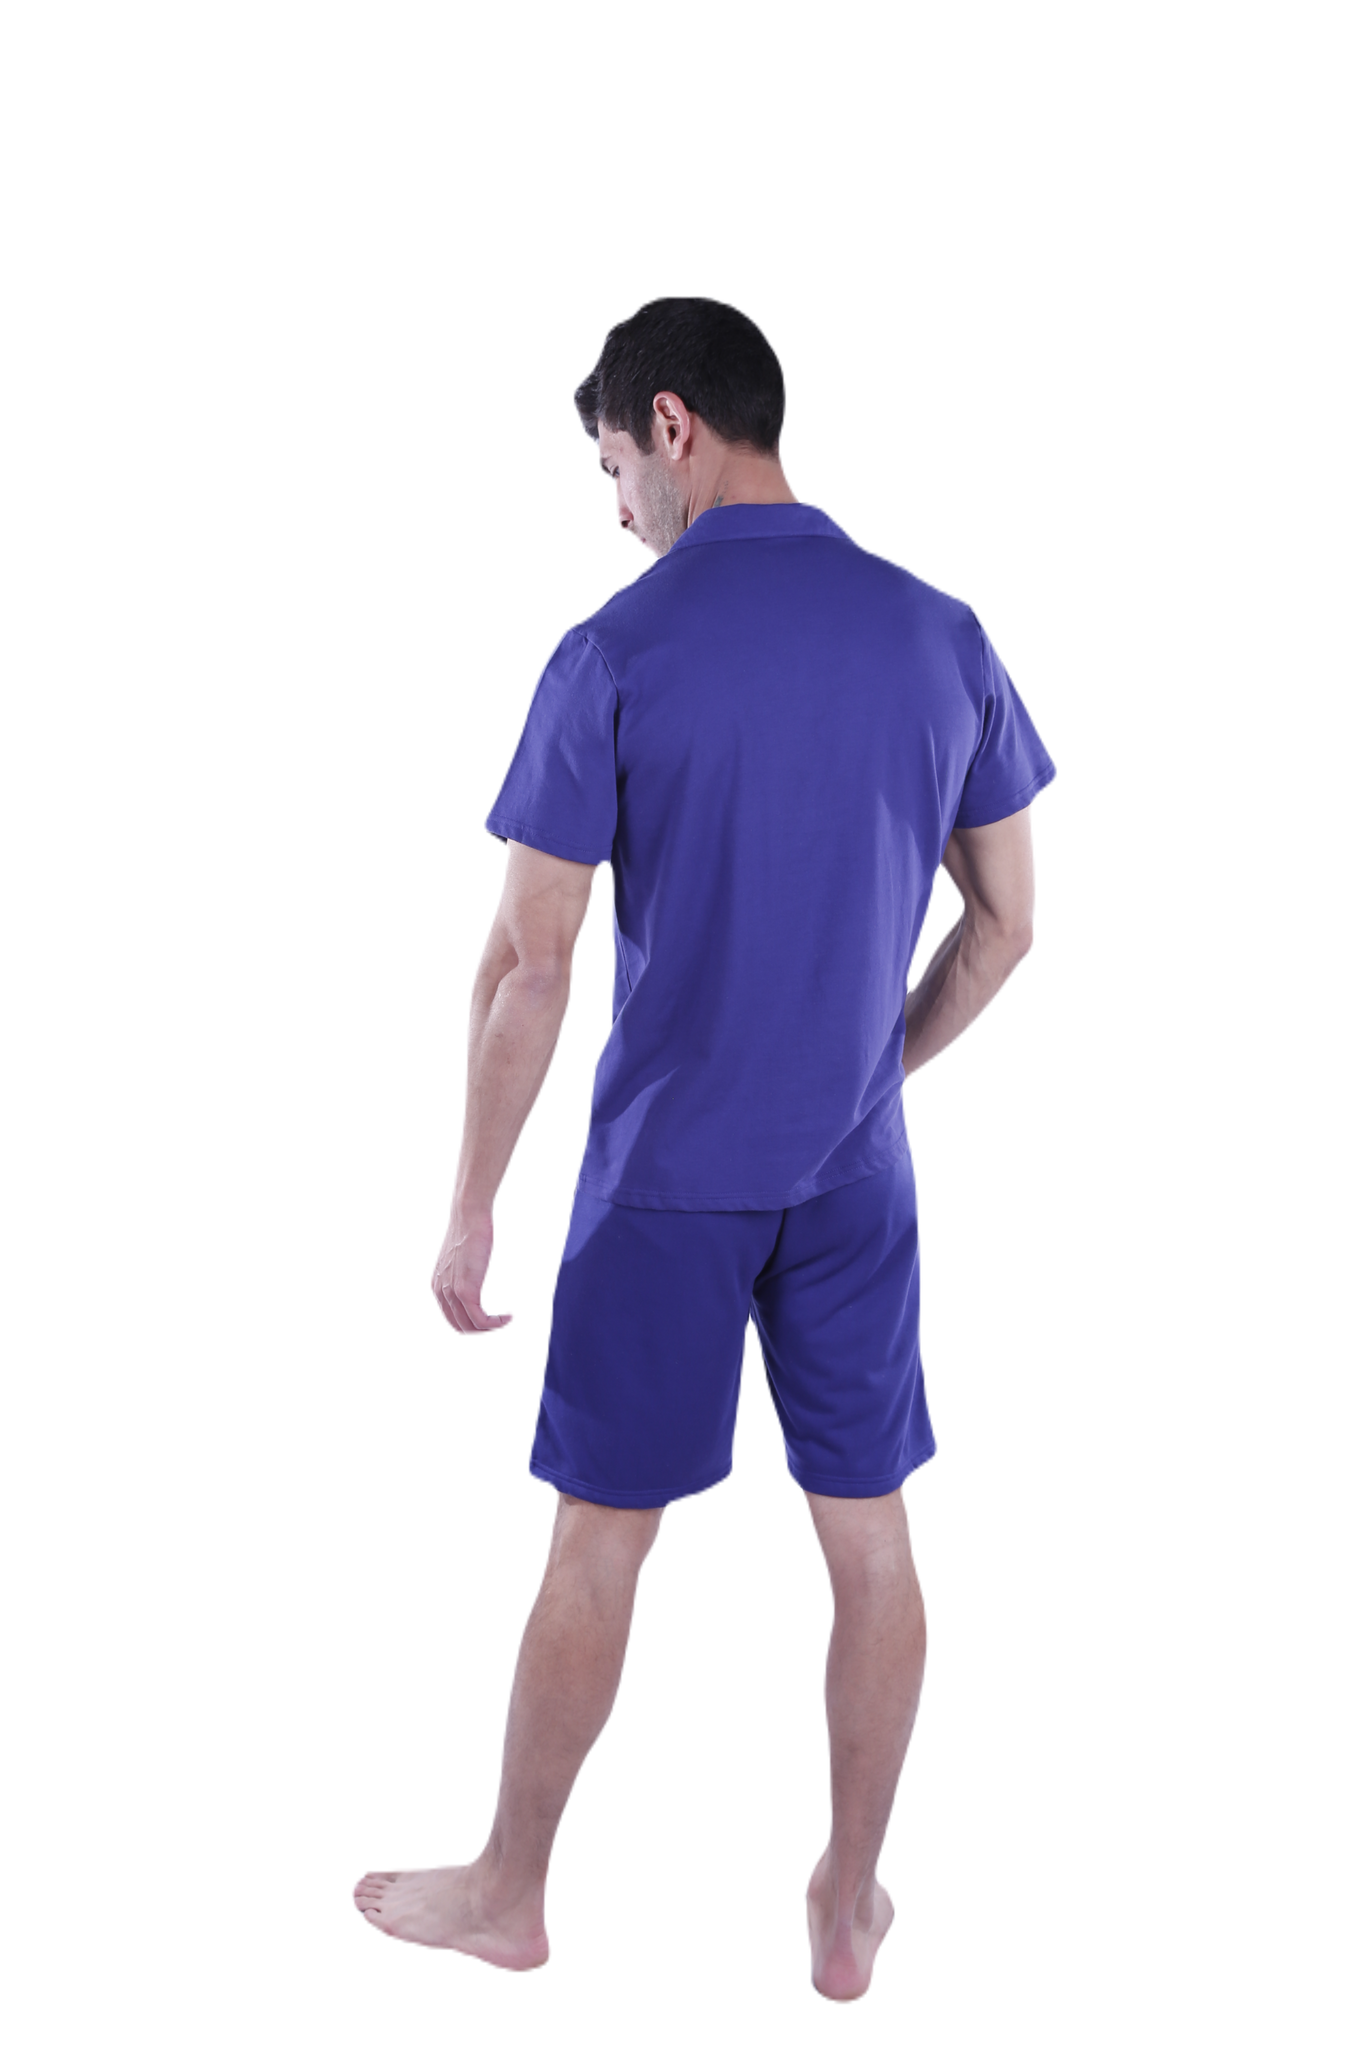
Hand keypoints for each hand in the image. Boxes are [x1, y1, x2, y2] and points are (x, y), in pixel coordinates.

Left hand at [428, 1207, 517, 1339]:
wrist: (469, 1214)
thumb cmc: (470, 1230)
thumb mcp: (459, 1258)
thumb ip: (460, 1275)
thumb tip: (473, 1284)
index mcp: (435, 1287)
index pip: (451, 1321)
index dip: (472, 1326)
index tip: (491, 1320)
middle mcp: (438, 1293)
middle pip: (460, 1330)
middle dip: (483, 1333)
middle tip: (501, 1323)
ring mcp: (450, 1294)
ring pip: (472, 1331)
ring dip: (494, 1330)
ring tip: (508, 1320)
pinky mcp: (465, 1292)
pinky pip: (482, 1322)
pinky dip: (499, 1324)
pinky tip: (511, 1315)